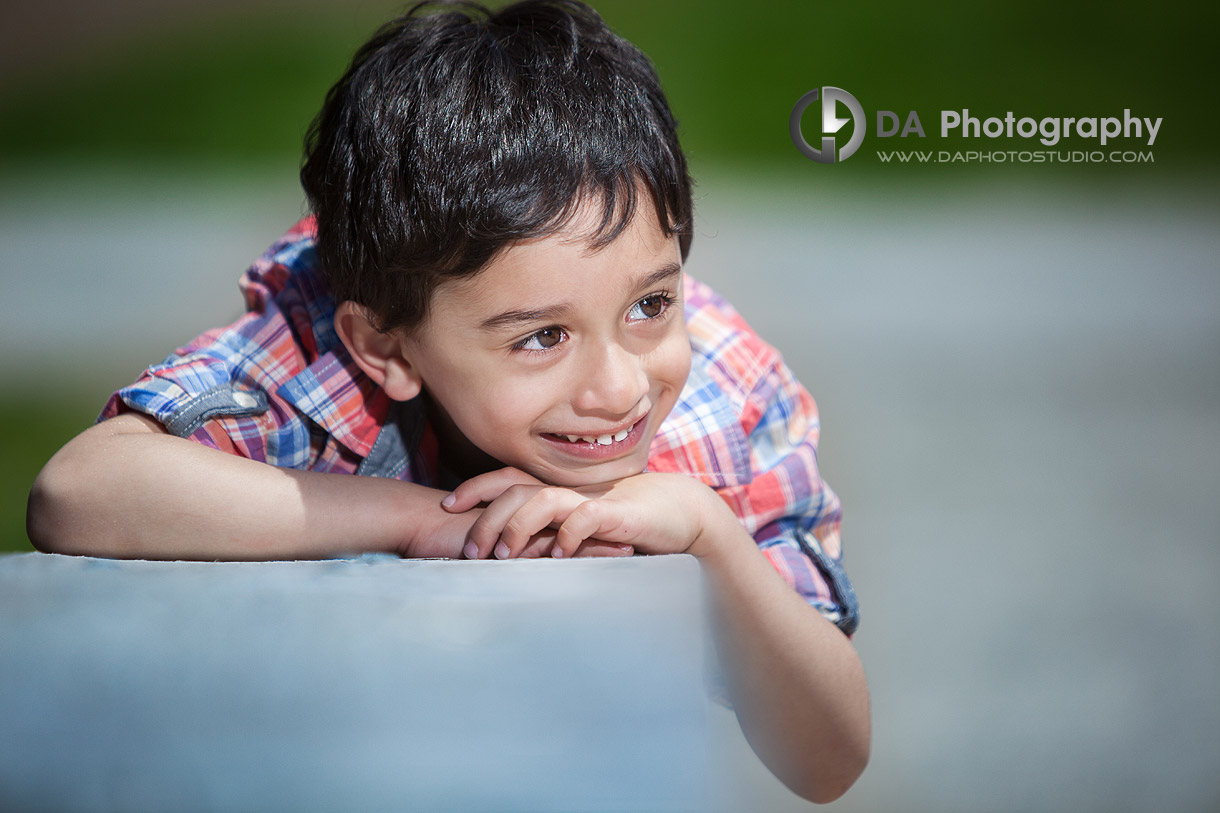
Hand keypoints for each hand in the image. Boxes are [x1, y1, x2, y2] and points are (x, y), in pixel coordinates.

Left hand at [439, 468, 637, 558]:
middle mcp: (568, 489)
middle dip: (486, 518)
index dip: (476, 488)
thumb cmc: (624, 522)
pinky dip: (567, 534)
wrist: (677, 512)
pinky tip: (557, 556)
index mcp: (556, 489)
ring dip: (518, 526)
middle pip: (516, 491)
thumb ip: (547, 534)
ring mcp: (590, 500)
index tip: (447, 505)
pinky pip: (585, 519)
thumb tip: (507, 552)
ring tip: (504, 556)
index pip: (508, 479)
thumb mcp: (577, 529)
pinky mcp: (615, 515)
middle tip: (468, 550)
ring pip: (543, 500)